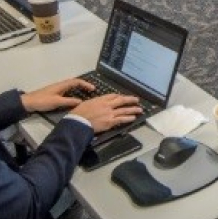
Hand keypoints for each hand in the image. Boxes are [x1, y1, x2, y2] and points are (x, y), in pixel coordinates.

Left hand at [21, 78, 88, 112]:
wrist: (29, 102)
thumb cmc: (42, 101)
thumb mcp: (57, 102)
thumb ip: (69, 101)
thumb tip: (81, 101)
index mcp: (62, 85)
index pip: (76, 81)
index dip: (85, 84)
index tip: (93, 88)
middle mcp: (60, 85)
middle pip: (75, 83)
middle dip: (84, 86)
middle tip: (91, 91)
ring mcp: (57, 89)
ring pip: (71, 87)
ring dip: (79, 89)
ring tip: (86, 95)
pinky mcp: (55, 94)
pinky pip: (67, 91)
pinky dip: (73, 93)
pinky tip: (75, 100)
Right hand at [22, 79, 142, 131]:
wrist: (78, 122)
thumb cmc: (78, 114)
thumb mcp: (86, 103)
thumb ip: (94, 103)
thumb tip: (97, 104)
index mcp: (100, 99)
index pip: (113, 96)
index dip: (120, 96)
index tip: (124, 97)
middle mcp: (107, 105)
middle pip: (121, 100)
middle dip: (130, 100)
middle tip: (137, 100)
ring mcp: (109, 113)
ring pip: (124, 110)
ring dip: (132, 109)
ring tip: (139, 109)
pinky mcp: (110, 122)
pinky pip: (121, 119)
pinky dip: (128, 118)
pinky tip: (133, 118)